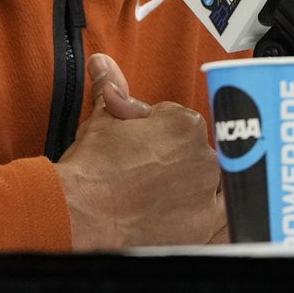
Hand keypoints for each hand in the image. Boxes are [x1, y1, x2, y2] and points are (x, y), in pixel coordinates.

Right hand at [56, 53, 225, 249]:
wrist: (80, 215)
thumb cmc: (91, 169)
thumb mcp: (102, 122)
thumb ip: (112, 90)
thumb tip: (103, 64)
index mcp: (186, 125)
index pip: (174, 119)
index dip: (149, 128)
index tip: (132, 141)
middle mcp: (205, 158)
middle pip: (191, 149)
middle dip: (168, 154)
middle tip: (138, 166)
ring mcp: (206, 195)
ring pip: (201, 180)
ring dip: (184, 181)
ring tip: (150, 190)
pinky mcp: (201, 228)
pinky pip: (213, 215)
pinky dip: (199, 210)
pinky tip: (174, 210)